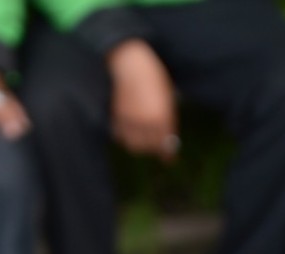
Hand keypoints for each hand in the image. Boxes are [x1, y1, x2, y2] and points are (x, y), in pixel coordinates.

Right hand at [107, 39, 179, 160]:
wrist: (126, 61)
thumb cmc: (150, 75)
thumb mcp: (165, 96)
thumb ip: (167, 117)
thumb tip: (168, 138)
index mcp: (162, 117)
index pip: (165, 144)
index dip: (167, 153)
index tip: (169, 160)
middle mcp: (145, 123)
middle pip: (148, 147)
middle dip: (152, 148)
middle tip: (153, 143)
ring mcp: (128, 122)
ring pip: (133, 144)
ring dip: (138, 143)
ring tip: (140, 136)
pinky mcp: (114, 118)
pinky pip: (119, 135)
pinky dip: (124, 135)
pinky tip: (127, 128)